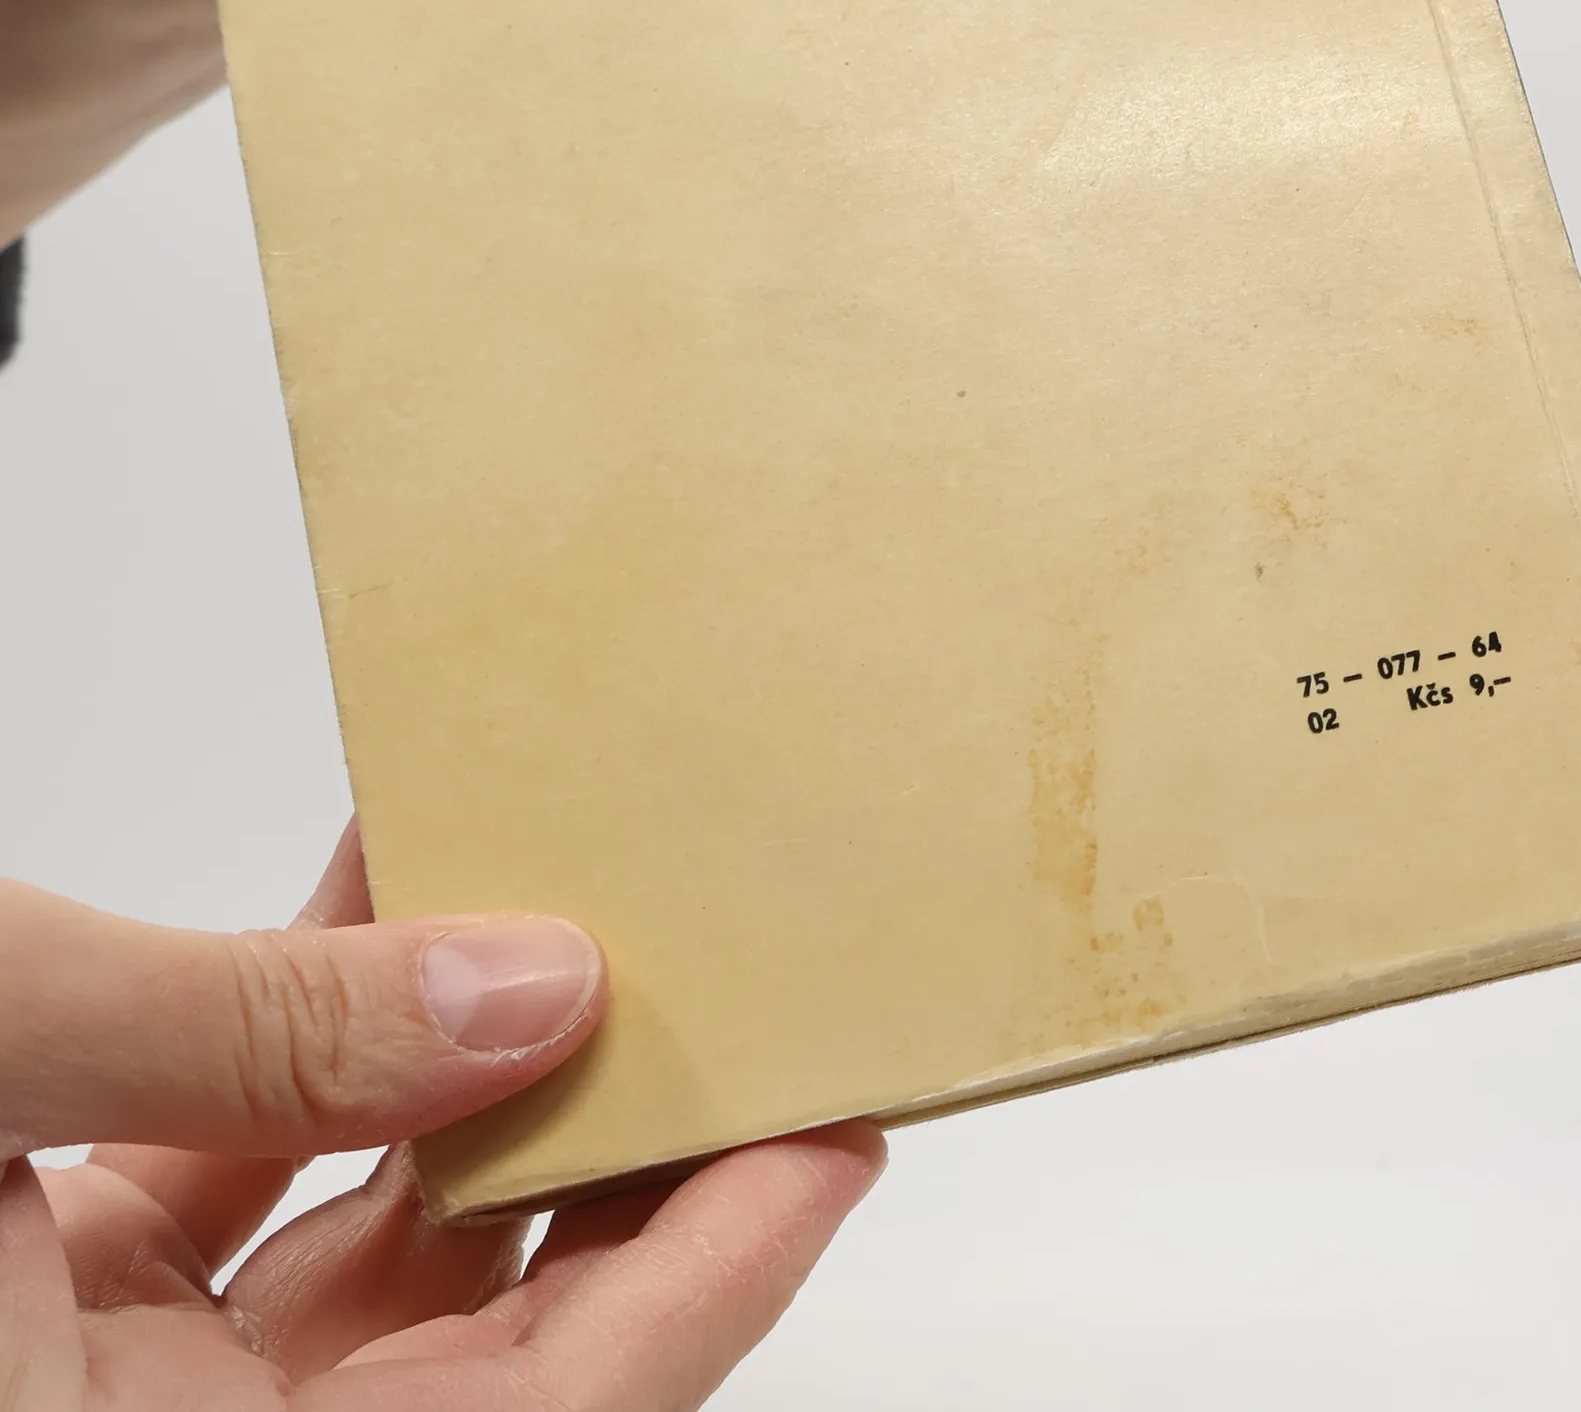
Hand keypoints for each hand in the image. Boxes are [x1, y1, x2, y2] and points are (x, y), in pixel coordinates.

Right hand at [0, 824, 884, 1405]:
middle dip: (614, 1143)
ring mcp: (115, 1376)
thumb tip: (523, 983)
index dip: (721, 1268)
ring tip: (568, 906)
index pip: (560, 1406)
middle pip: (488, 1318)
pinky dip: (309, 1029)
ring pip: (372, 1229)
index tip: (837, 1128)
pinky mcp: (65, 1288)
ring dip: (465, 1058)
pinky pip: (242, 1159)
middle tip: (724, 992)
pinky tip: (375, 887)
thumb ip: (243, 1042)